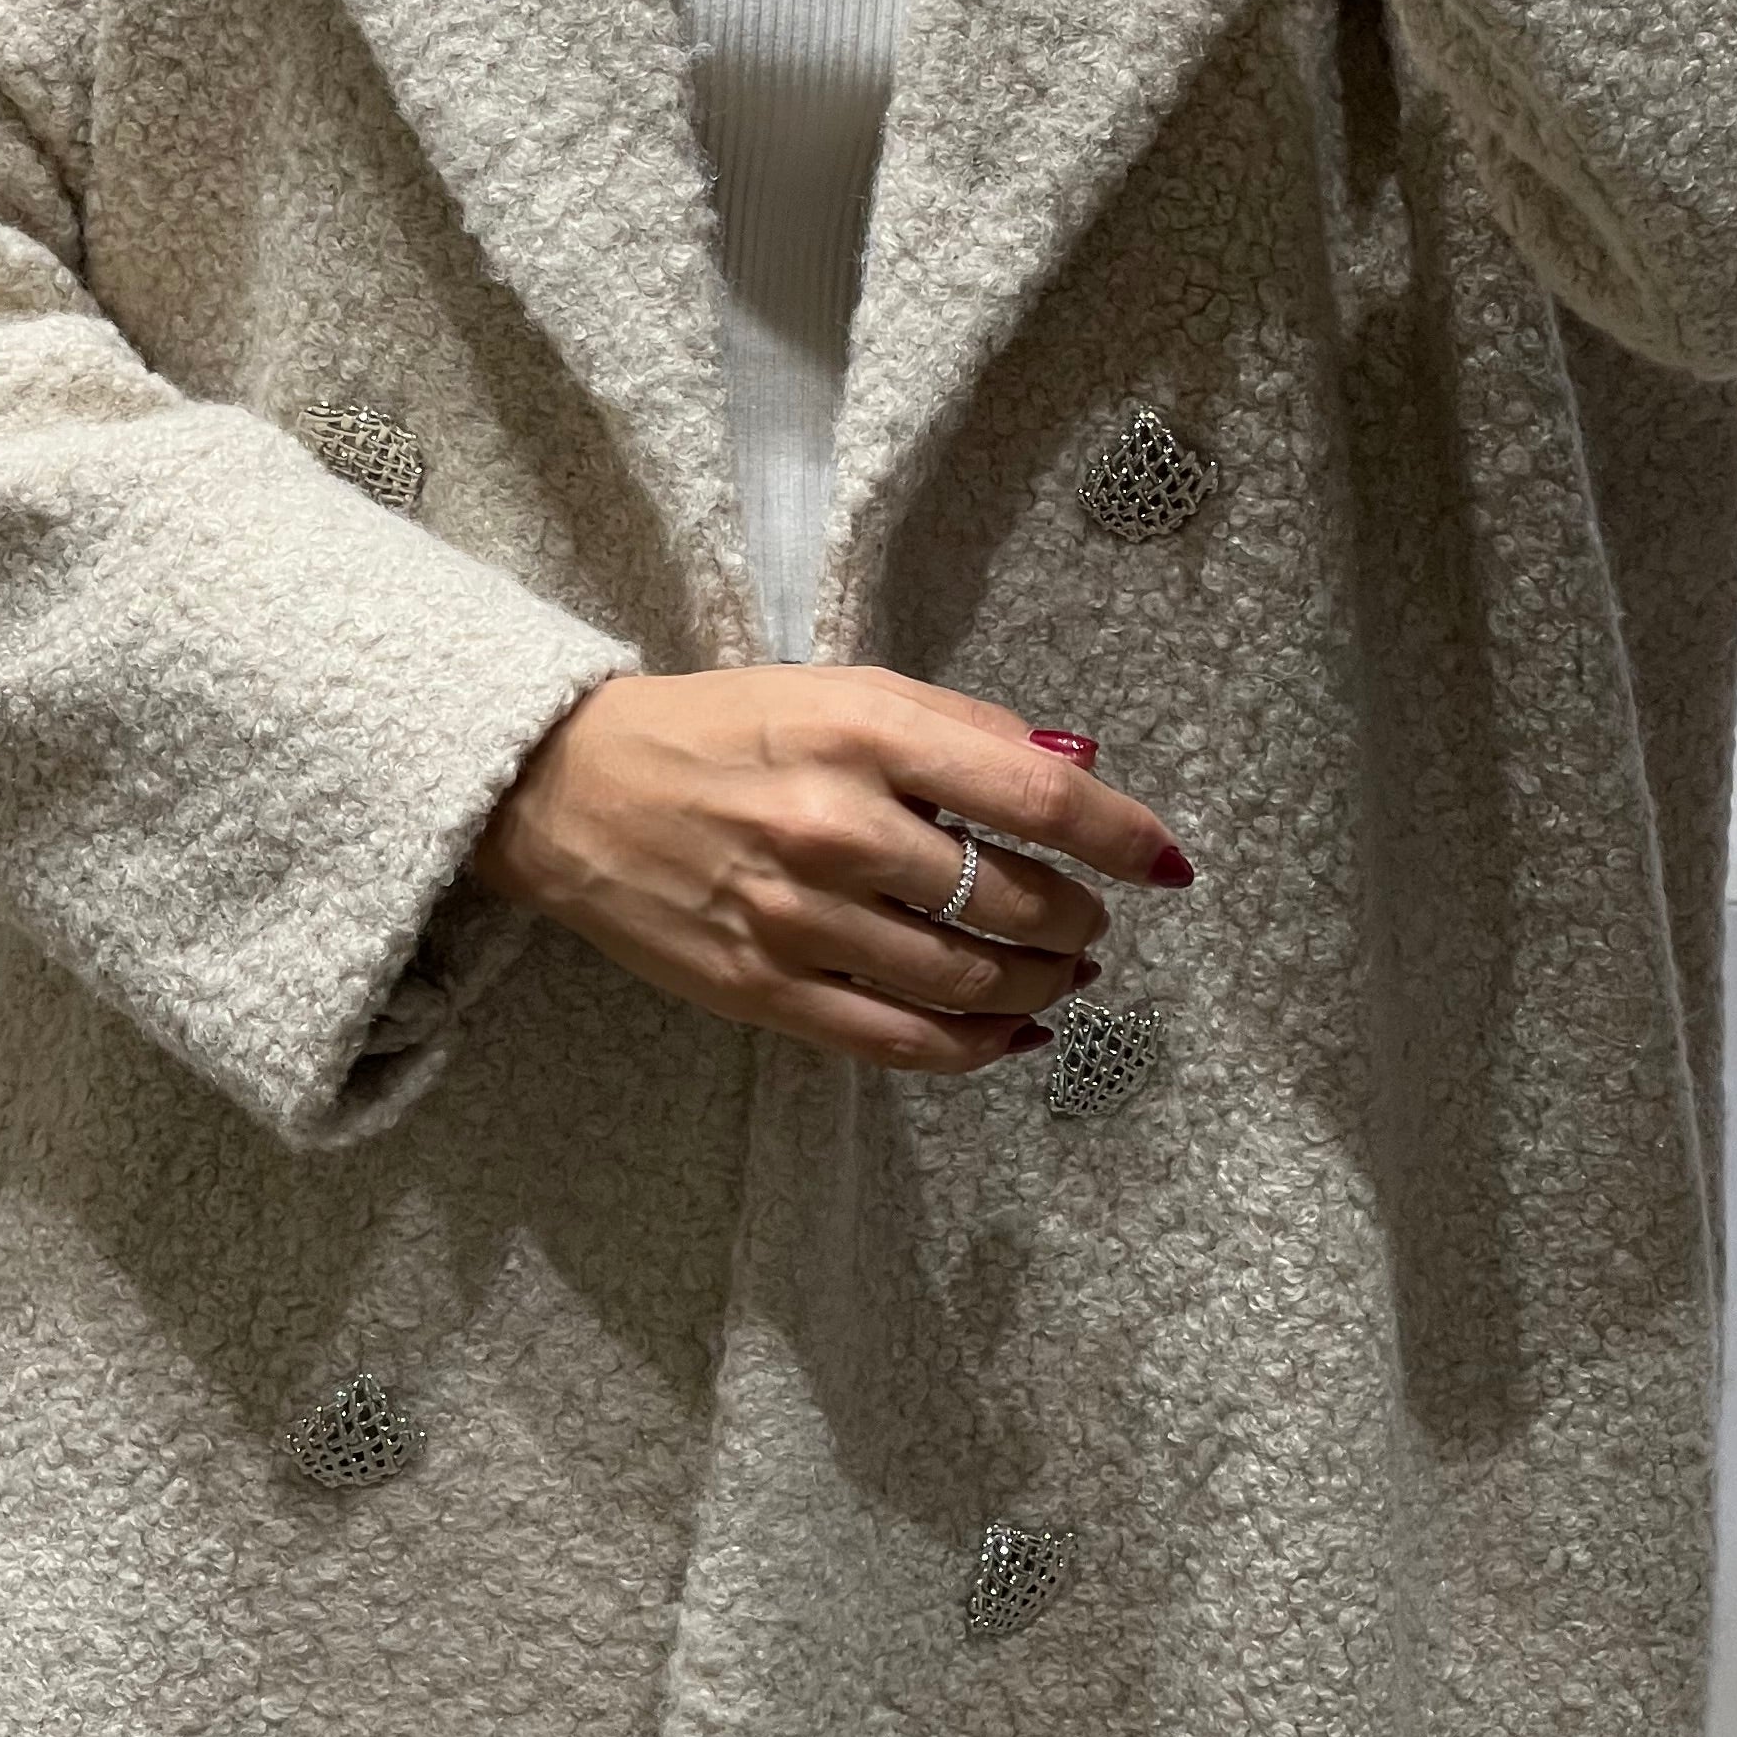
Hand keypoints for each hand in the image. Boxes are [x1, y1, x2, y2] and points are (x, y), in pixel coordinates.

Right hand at [471, 663, 1196, 1073]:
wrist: (569, 791)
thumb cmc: (722, 729)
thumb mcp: (842, 691)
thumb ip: (961, 729)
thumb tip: (1078, 768)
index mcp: (864, 733)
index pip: (1037, 796)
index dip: (1123, 836)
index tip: (1166, 862)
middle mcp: (837, 827)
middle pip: (1013, 902)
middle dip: (1079, 920)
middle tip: (1090, 920)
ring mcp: (798, 919)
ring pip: (968, 981)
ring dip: (1042, 985)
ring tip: (1061, 972)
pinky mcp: (765, 991)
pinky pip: (900, 1040)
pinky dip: (978, 1045)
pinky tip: (1014, 1032)